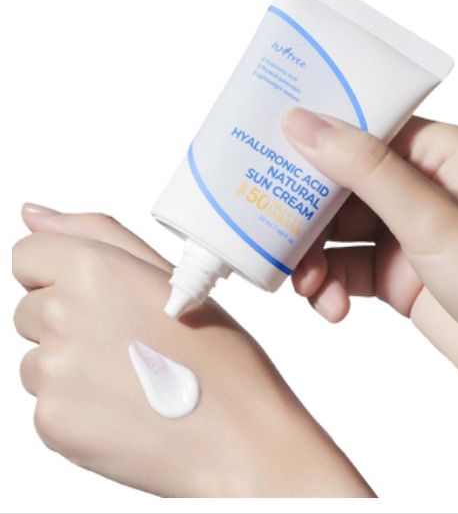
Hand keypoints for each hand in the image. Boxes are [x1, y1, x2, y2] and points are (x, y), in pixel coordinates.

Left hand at [12, 205, 375, 497]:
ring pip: (37, 357)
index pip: (28, 256)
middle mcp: (63, 315)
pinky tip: (124, 407)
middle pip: (32, 307)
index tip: (96, 295)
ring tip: (133, 376)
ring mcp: (52, 372)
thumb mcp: (171, 278)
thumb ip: (96, 234)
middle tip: (131, 341)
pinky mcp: (51, 421)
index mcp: (94, 269)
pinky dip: (77, 404)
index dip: (60, 273)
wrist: (237, 435)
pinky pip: (46, 401)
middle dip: (69, 319)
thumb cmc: (218, 356)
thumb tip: (32, 214)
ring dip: (72, 364)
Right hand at [282, 109, 457, 435]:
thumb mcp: (429, 217)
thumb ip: (363, 169)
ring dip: (314, 258)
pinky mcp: (395, 271)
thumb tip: (304, 124)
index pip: (366, 130)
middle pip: (343, 185)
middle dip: (309, 215)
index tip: (274, 150)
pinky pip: (345, 268)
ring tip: (307, 284)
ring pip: (337, 231)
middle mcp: (421, 187)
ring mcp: (406, 231)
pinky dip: (330, 286)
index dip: (319, 140)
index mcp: (442, 153)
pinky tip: (332, 305)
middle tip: (276, 230)